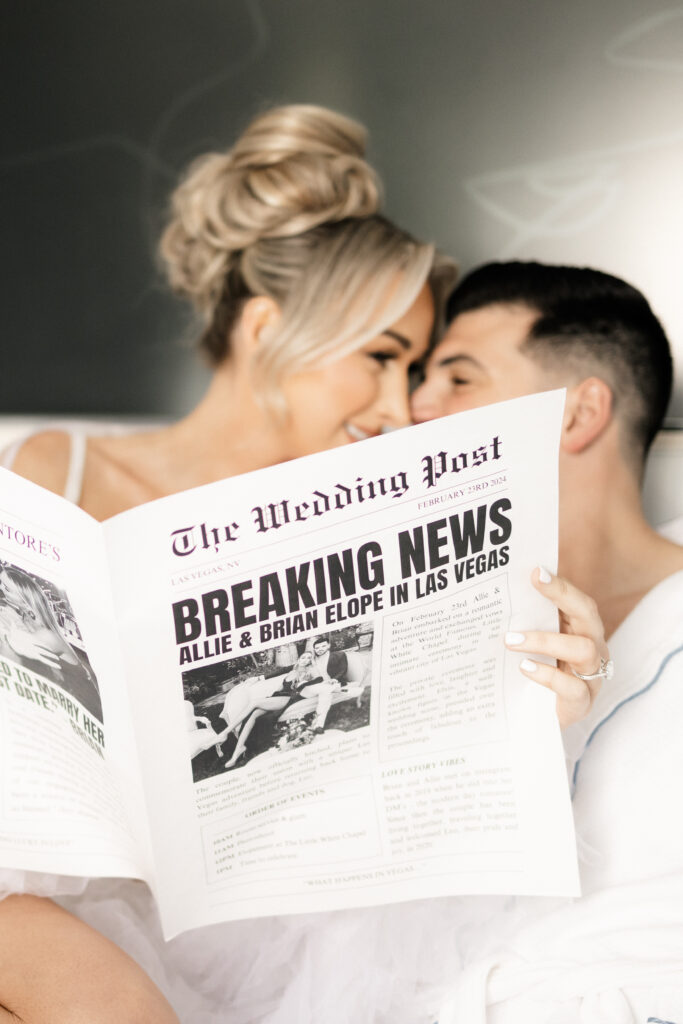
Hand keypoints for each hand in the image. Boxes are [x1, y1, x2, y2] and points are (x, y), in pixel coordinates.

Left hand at [505, 567, 609, 728]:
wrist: (538, 721)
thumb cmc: (537, 674)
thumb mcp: (534, 645)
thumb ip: (529, 622)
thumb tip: (503, 595)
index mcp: (581, 631)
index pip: (578, 602)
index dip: (561, 586)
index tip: (536, 571)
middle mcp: (593, 648)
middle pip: (589, 616)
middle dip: (561, 597)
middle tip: (529, 589)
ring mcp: (592, 676)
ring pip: (583, 649)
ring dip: (545, 640)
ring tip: (511, 640)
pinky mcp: (582, 703)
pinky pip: (573, 687)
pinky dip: (547, 675)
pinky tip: (524, 668)